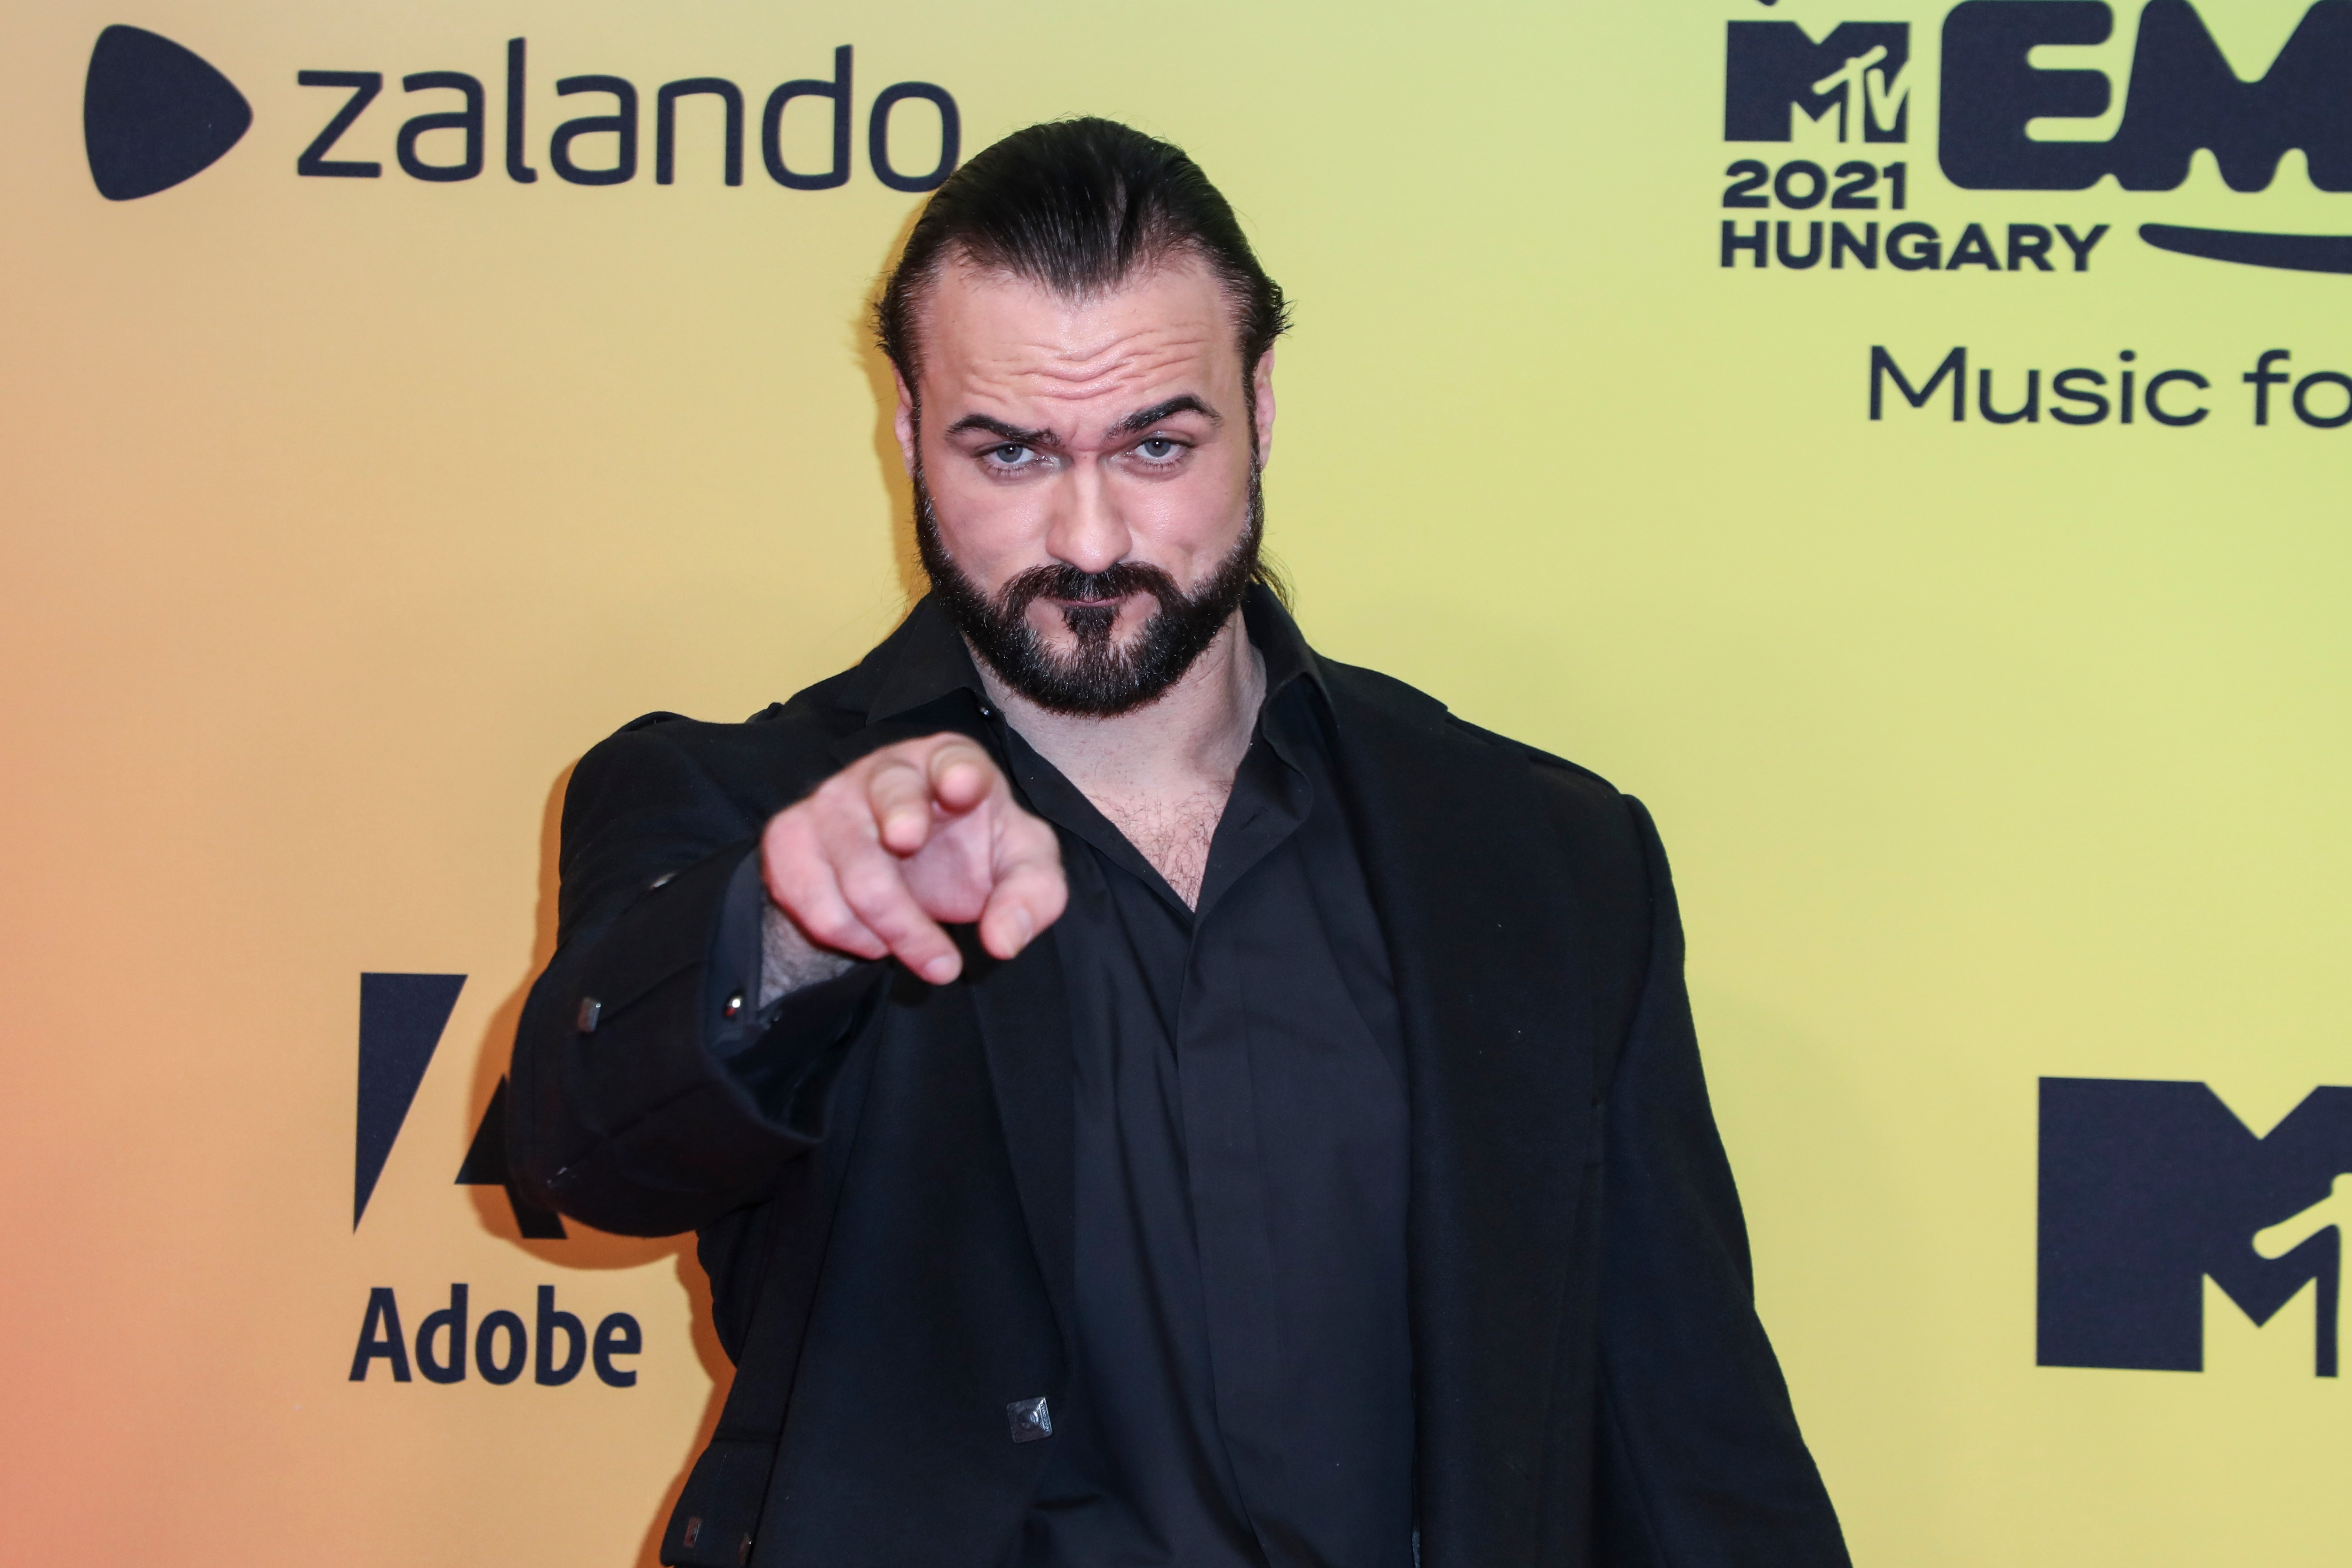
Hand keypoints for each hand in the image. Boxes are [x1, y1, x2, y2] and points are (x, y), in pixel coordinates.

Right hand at [759, 733, 1066, 984]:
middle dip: (910, 876)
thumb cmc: (971, 853)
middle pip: (890, 813)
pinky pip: (807, 897)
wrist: (904, 870)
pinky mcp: (789, 835)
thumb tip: (1004, 941)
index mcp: (948, 761)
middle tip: (932, 938)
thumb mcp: (1022, 869)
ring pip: (853, 876)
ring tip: (928, 954)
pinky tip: (874, 937)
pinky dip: (847, 934)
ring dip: (895, 935)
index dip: (956, 771)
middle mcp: (884, 769)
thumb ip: (1033, 897)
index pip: (952, 757)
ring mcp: (830, 799)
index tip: (963, 788)